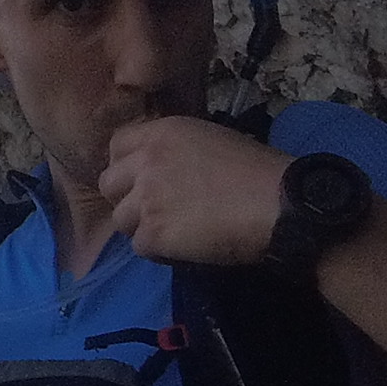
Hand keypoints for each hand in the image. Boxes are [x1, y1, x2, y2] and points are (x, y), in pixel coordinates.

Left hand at [99, 116, 288, 265]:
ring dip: (143, 228)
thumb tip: (167, 168)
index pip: (117, 146)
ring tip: (175, 232)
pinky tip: (184, 249)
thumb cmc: (259, 171)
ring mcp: (146, 198)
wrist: (278, 204)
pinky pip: (140, 247)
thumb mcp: (212, 140)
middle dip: (126, 199)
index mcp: (162, 132)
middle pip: (109, 185)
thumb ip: (177, 151)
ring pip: (121, 220)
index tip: (141, 180)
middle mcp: (146, 161)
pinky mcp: (153, 233)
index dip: (126, 166)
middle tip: (154, 211)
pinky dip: (160, 252)